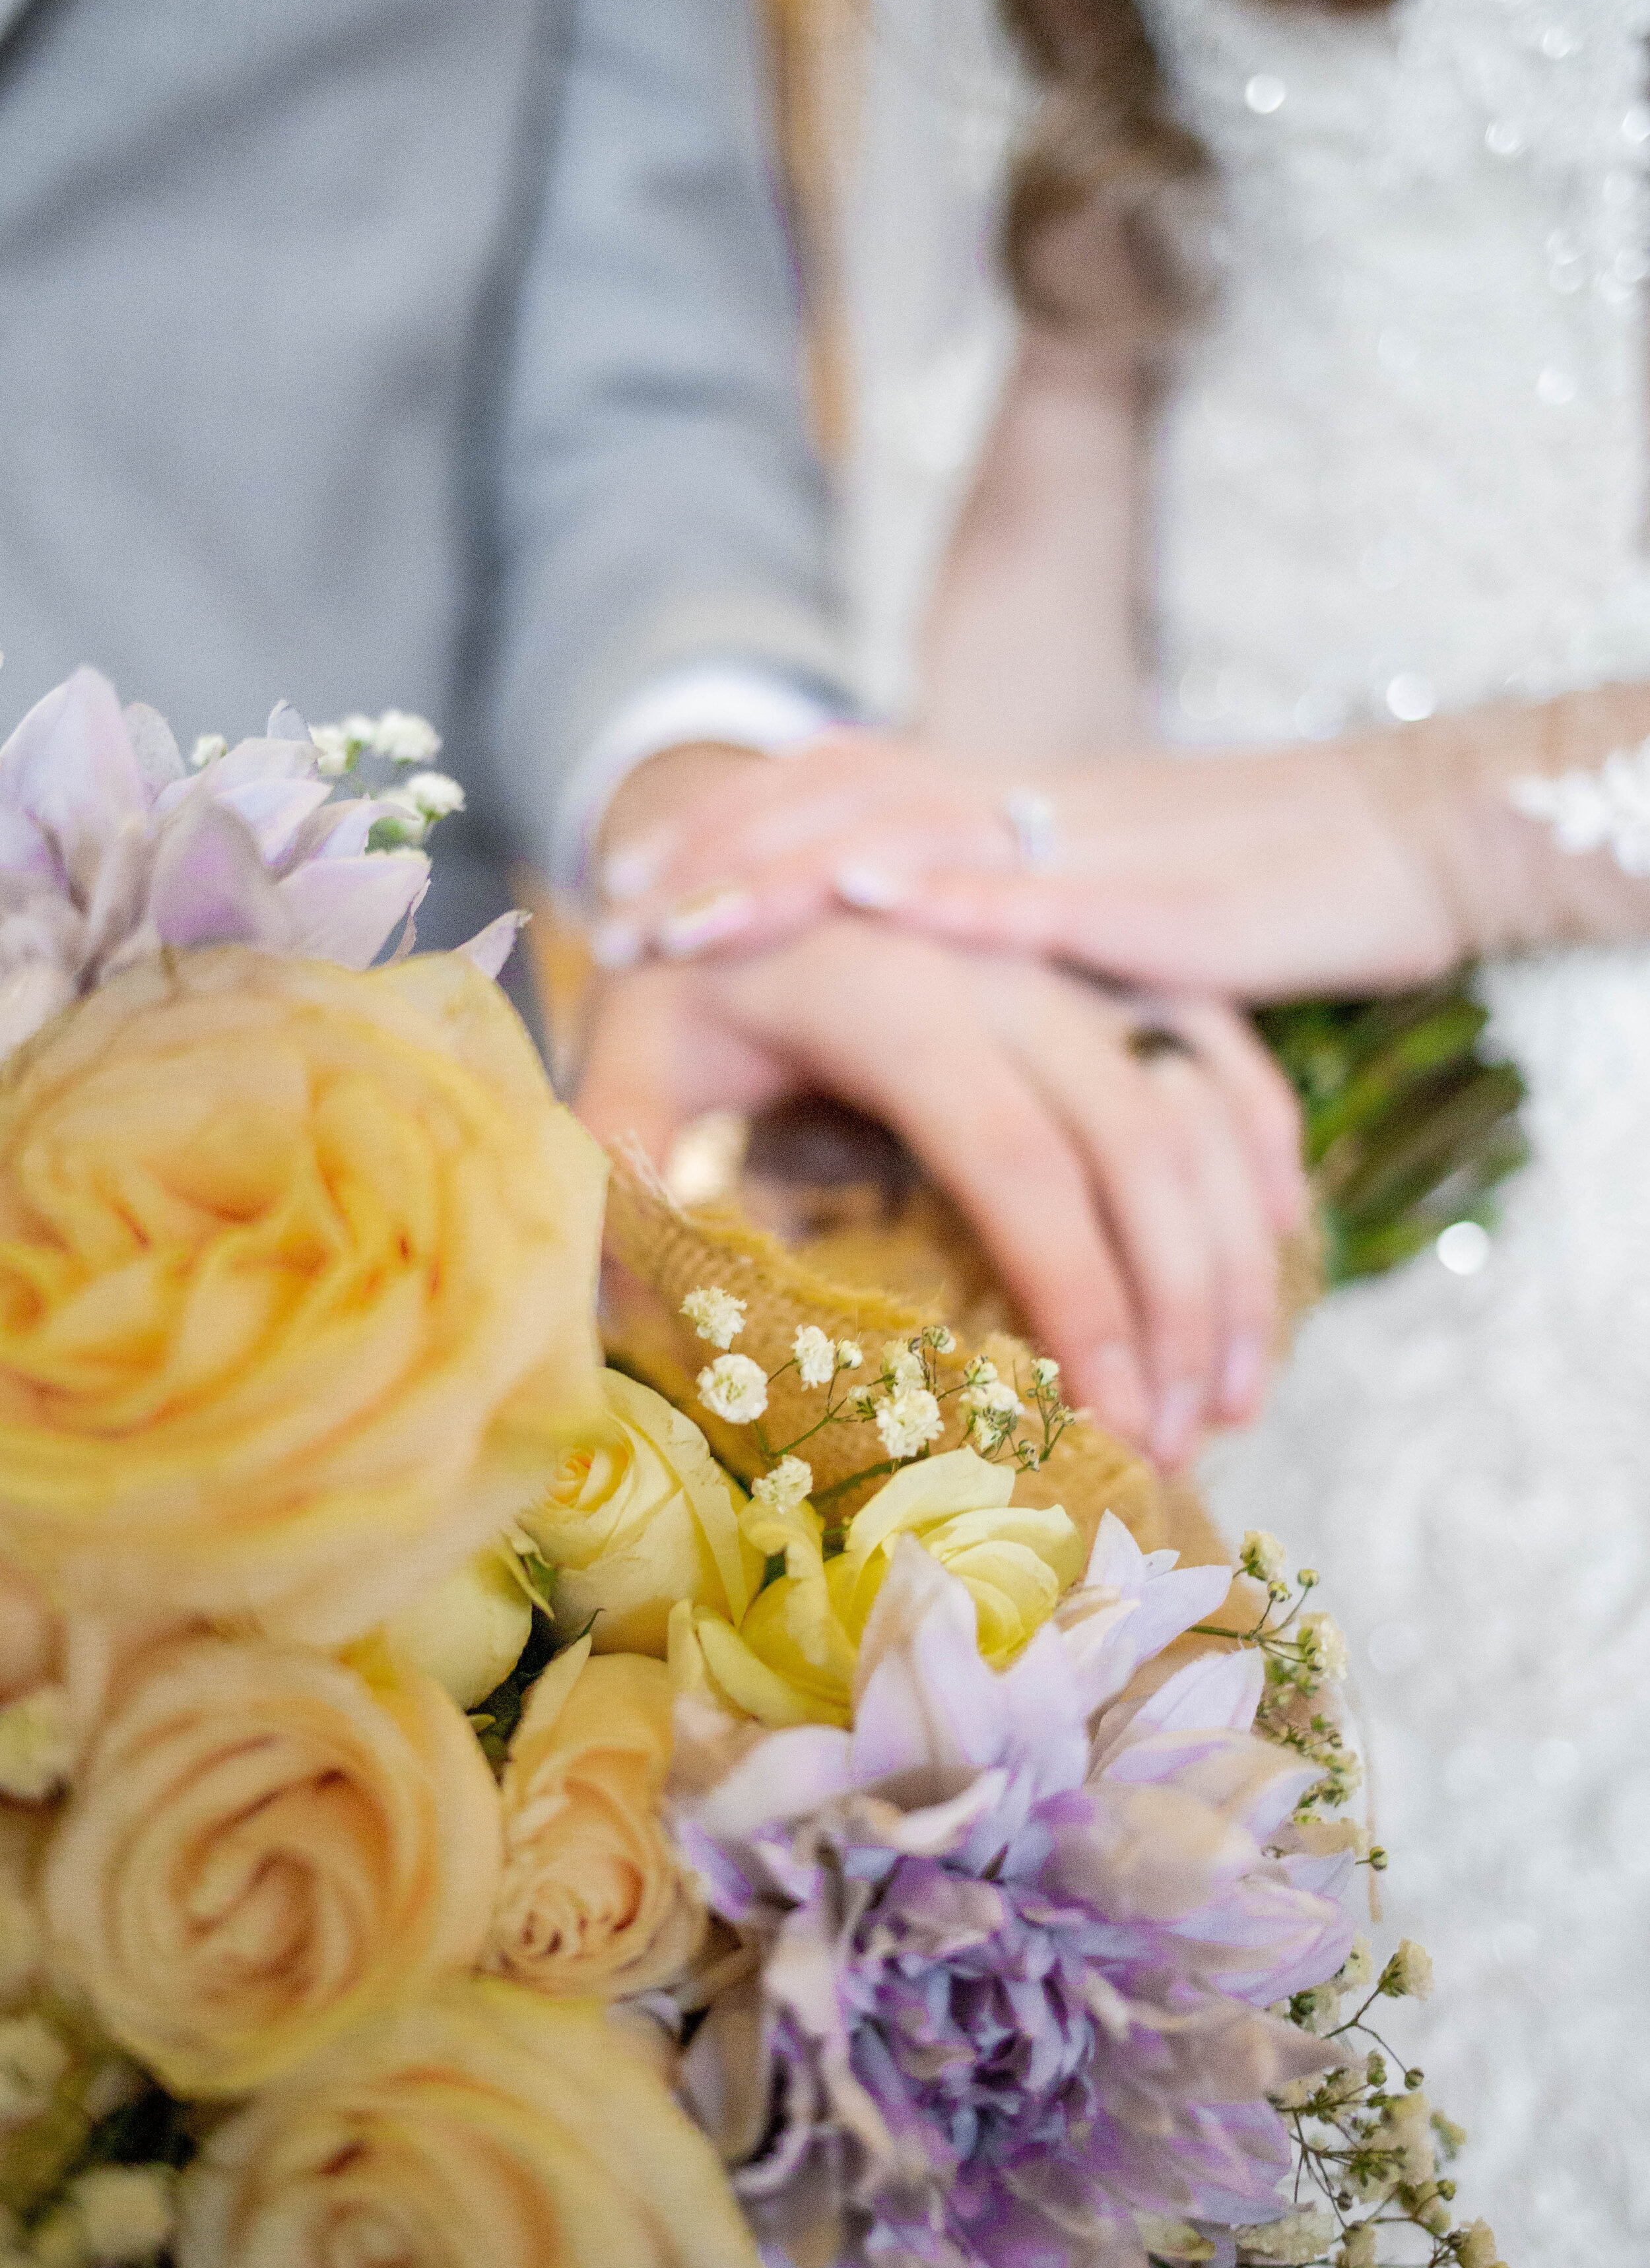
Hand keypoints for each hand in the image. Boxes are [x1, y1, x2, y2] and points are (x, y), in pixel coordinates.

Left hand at [574, 919, 1307, 1470]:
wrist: (746, 825)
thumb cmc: (685, 974)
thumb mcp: (625, 1056)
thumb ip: (618, 1171)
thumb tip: (624, 1315)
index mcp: (890, 993)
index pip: (1016, 1159)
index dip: (1076, 1295)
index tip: (1108, 1419)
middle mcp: (1006, 965)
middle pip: (1138, 1144)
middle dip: (1177, 1306)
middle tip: (1181, 1443)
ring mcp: (1075, 959)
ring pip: (1199, 1109)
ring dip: (1235, 1258)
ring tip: (1232, 1402)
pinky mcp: (1116, 965)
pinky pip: (1223, 1061)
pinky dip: (1263, 1165)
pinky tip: (1274, 1273)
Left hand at [591, 731, 1461, 1000]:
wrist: (1412, 832)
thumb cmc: (1264, 880)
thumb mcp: (1108, 899)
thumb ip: (1012, 928)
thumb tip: (917, 970)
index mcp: (1011, 802)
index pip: (841, 784)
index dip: (731, 823)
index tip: (633, 880)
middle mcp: (1029, 805)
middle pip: (841, 796)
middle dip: (718, 848)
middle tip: (613, 907)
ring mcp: (1089, 845)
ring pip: (910, 831)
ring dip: (785, 870)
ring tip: (683, 916)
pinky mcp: (1161, 905)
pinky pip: (1044, 891)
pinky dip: (950, 894)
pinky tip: (868, 898)